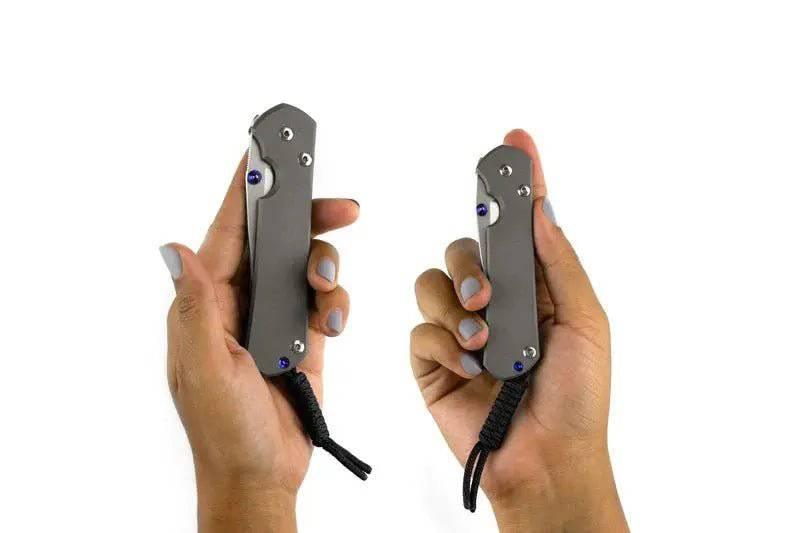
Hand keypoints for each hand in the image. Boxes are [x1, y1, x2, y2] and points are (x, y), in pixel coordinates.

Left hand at [160, 154, 358, 532]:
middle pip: (275, 239)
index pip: (225, 232)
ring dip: (325, 270)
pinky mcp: (302, 335)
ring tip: (326, 297)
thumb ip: (196, 307)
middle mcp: (238, 303)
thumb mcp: (206, 369)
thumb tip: (175, 249)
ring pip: (305, 266)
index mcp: (206, 303)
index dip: (244, 189)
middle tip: (341, 208)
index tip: (262, 153)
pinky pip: (325, 300)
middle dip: (307, 220)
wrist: (262, 473)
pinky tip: (330, 327)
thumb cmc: (224, 431)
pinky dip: (336, 304)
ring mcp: (272, 317)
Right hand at [411, 130, 627, 531]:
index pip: (520, 226)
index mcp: (535, 289)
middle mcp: (494, 303)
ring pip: (432, 282)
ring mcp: (460, 331)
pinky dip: (442, 345)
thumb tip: (541, 210)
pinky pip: (419, 328)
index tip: (515, 142)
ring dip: (454, 306)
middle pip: (464, 248)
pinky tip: (469, 370)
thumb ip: (559, 264)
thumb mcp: (585, 325)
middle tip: (489, 294)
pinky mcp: (432, 360)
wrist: (543, 461)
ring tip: (481, 340)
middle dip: (472, 264)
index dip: (518, 182)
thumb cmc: (577, 399)